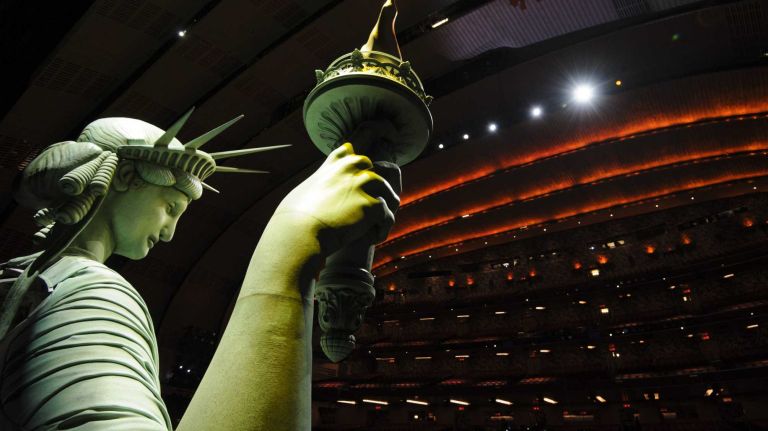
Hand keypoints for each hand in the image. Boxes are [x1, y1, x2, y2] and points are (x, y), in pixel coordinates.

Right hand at [274, 143, 399, 255]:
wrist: (299, 232)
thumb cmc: (293, 218)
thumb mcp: (301, 192)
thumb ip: (314, 185)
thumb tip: (311, 189)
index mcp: (330, 166)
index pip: (346, 153)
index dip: (352, 164)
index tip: (353, 176)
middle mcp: (348, 170)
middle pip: (369, 167)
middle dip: (371, 182)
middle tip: (369, 201)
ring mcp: (361, 185)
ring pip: (385, 189)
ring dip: (384, 205)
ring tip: (378, 221)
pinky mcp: (371, 205)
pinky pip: (387, 214)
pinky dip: (382, 227)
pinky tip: (373, 238)